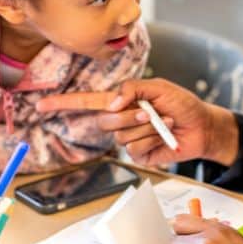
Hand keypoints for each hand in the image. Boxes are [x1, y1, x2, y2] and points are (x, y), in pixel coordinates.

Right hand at [36, 79, 239, 166]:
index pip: (85, 103)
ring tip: (165, 122)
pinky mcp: (140, 156)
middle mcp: (121, 120)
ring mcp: (129, 140)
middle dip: (129, 117)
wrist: (202, 126)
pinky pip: (136, 150)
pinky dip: (153, 141)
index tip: (40, 105)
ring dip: (147, 129)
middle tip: (151, 113)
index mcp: (121, 101)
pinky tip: (165, 137)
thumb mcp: (158, 87)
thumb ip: (133, 89)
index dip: (62, 104)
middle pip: (106, 122)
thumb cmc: (182, 103)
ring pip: (122, 137)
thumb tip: (112, 104)